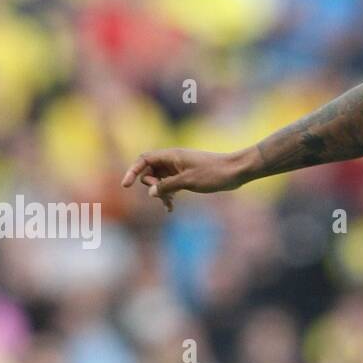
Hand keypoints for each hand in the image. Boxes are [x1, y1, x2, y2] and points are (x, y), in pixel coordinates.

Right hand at [121, 147, 253, 212]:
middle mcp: (173, 160)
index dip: (133, 171)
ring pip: (161, 179)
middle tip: (163, 194)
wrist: (236, 171)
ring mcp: (180, 168)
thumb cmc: (214, 173)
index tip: (126, 186)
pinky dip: (169, 194)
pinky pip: (171, 184)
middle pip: (150, 170)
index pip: (144, 159)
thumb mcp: (188, 181)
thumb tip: (151, 192)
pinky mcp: (187, 176)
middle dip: (151, 184)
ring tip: (169, 206)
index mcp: (171, 155)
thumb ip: (167, 186)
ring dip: (161, 192)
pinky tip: (171, 207)